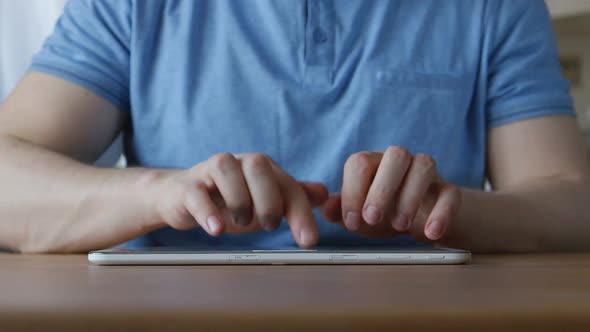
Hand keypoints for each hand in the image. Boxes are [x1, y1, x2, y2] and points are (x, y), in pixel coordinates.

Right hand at [147, 153, 327, 247]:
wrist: (182, 196)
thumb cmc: (229, 199)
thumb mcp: (264, 201)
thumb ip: (292, 197)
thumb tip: (324, 193)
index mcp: (262, 168)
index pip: (288, 184)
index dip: (301, 212)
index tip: (308, 241)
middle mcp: (238, 163)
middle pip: (258, 165)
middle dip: (269, 198)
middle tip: (270, 226)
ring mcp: (210, 172)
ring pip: (225, 169)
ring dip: (239, 198)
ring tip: (242, 223)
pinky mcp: (187, 186)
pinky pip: (195, 192)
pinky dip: (206, 210)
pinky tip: (217, 230)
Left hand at [321, 147, 461, 241]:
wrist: (421, 221)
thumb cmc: (383, 213)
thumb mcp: (359, 215)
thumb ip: (341, 211)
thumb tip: (326, 208)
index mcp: (373, 163)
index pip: (360, 162)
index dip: (353, 190)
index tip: (352, 220)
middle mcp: (400, 162)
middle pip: (396, 154)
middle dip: (382, 187)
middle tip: (372, 218)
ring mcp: (426, 174)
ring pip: (425, 164)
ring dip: (411, 195)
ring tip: (399, 226)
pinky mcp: (449, 191)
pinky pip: (452, 193)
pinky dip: (443, 213)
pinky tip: (430, 234)